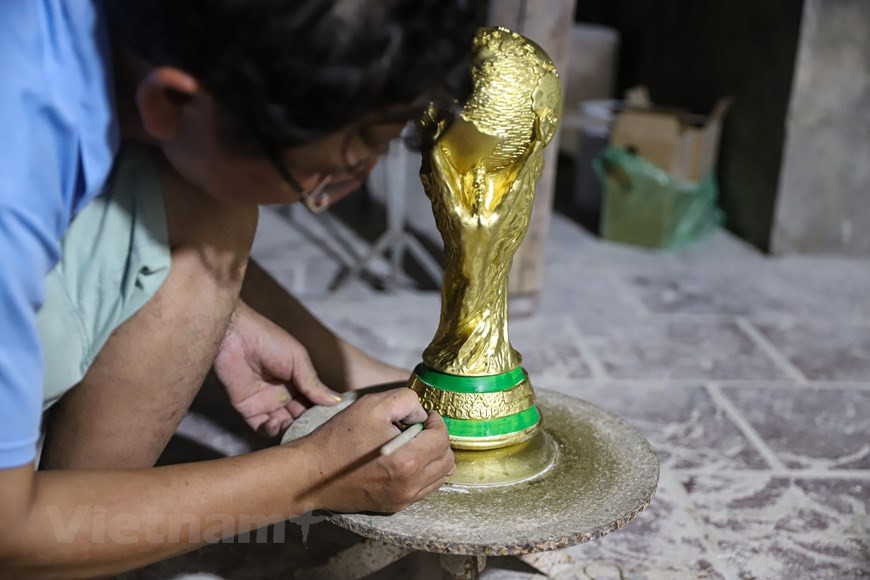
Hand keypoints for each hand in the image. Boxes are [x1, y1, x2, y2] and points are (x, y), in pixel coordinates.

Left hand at [215, 301, 341, 436]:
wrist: (234, 337)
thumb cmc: (269, 341)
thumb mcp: (298, 360)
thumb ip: (314, 383)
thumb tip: (336, 401)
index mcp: (298, 379)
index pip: (315, 401)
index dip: (323, 411)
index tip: (332, 420)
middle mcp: (284, 393)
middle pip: (301, 416)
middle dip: (308, 424)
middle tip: (315, 429)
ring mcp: (266, 402)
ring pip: (284, 425)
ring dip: (291, 430)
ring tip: (295, 426)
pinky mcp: (247, 409)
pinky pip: (262, 428)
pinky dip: (271, 431)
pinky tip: (276, 422)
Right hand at [294, 388, 453, 512]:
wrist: (311, 474)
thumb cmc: (339, 438)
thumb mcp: (372, 405)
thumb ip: (406, 401)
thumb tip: (421, 414)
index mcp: (407, 459)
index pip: (442, 438)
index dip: (436, 422)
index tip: (424, 416)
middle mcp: (410, 484)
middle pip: (446, 459)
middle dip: (437, 440)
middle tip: (419, 429)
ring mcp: (403, 499)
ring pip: (439, 476)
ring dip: (433, 457)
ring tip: (412, 444)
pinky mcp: (395, 506)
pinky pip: (424, 489)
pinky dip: (423, 473)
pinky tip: (404, 460)